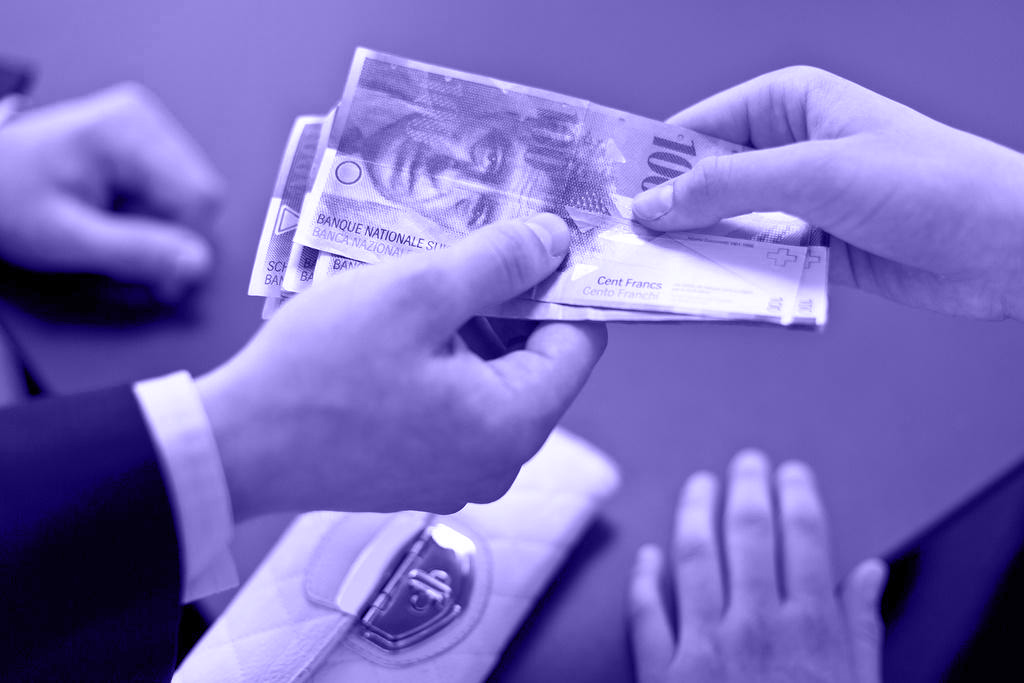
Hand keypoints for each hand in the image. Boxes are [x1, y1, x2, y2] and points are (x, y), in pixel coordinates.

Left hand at [0, 83, 221, 300]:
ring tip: (113, 238)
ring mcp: (147, 132)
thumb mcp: (68, 237)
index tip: (162, 280)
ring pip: (191, 203)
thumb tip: (196, 263)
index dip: (186, 246)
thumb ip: (136, 252)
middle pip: (198, 200)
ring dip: (159, 234)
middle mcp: (145, 120)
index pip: (201, 196)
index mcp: (129, 128)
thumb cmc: (8, 198)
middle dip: (168, 241)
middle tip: (126, 262)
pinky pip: (175, 198)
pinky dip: (151, 223)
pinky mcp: (146, 149)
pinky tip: (118, 225)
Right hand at [197, 214, 606, 518]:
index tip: (530, 241)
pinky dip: (442, 360)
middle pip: (536, 360)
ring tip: (424, 285)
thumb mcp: (416, 293)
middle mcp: (498, 462)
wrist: (235, 447)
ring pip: (492, 379)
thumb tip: (556, 241)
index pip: (580, 341)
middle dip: (509, 301)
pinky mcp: (422, 470)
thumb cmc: (319, 371)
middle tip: (465, 252)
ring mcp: (459, 472)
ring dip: (470, 326)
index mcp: (512, 425)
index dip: (560, 284)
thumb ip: (499, 262)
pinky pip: (457, 403)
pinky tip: (401, 328)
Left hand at [630, 450, 887, 682]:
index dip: (797, 494)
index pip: (804, 536)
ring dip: (695, 513)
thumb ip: (864, 630)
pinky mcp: (664, 676)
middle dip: (747, 487)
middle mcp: (755, 628)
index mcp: (810, 630)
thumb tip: (871, 575)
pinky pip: (647, 614)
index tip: (792, 473)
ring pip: (694, 558)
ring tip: (699, 486)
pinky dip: (645, 579)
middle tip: (746, 462)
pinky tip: (647, 557)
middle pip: (748, 533)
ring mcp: (705, 648)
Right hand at [632, 66, 1023, 319]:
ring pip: (729, 227)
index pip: (696, 128)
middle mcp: (791, 149)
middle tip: (628, 247)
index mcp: (789, 103)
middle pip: (706, 183)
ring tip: (662, 275)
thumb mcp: (815, 174)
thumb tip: (654, 204)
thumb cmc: (933, 183)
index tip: (611, 199)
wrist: (1007, 246)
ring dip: (703, 253)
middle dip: (672, 216)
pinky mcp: (817, 249)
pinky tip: (714, 293)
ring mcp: (803, 202)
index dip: (652, 164)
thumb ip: (726, 188)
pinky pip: (759, 263)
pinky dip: (738, 279)